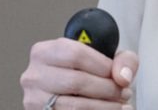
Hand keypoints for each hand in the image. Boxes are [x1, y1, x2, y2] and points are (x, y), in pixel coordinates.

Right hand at [20, 38, 137, 108]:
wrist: (69, 91)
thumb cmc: (85, 72)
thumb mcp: (105, 57)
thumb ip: (123, 60)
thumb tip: (123, 77)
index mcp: (45, 52)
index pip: (76, 54)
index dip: (103, 67)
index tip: (119, 76)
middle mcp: (34, 75)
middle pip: (76, 81)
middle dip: (107, 90)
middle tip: (124, 93)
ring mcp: (33, 99)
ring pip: (73, 106)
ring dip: (103, 107)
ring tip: (120, 106)